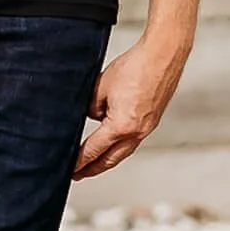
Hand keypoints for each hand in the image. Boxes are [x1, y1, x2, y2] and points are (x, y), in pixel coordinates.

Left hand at [73, 36, 188, 180]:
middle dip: (92, 169)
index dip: (78, 162)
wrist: (163, 54)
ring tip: (92, 165)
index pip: (93, 151)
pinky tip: (112, 146)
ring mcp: (147, 127)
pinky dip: (119, 148)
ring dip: (106, 161)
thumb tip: (91, 118)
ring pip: (122, 153)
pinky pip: (132, 141)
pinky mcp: (152, 120)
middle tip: (77, 175)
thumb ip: (90, 109)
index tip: (67, 170)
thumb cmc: (135, 67)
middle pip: (109, 160)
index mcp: (121, 126)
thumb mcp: (99, 89)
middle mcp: (137, 132)